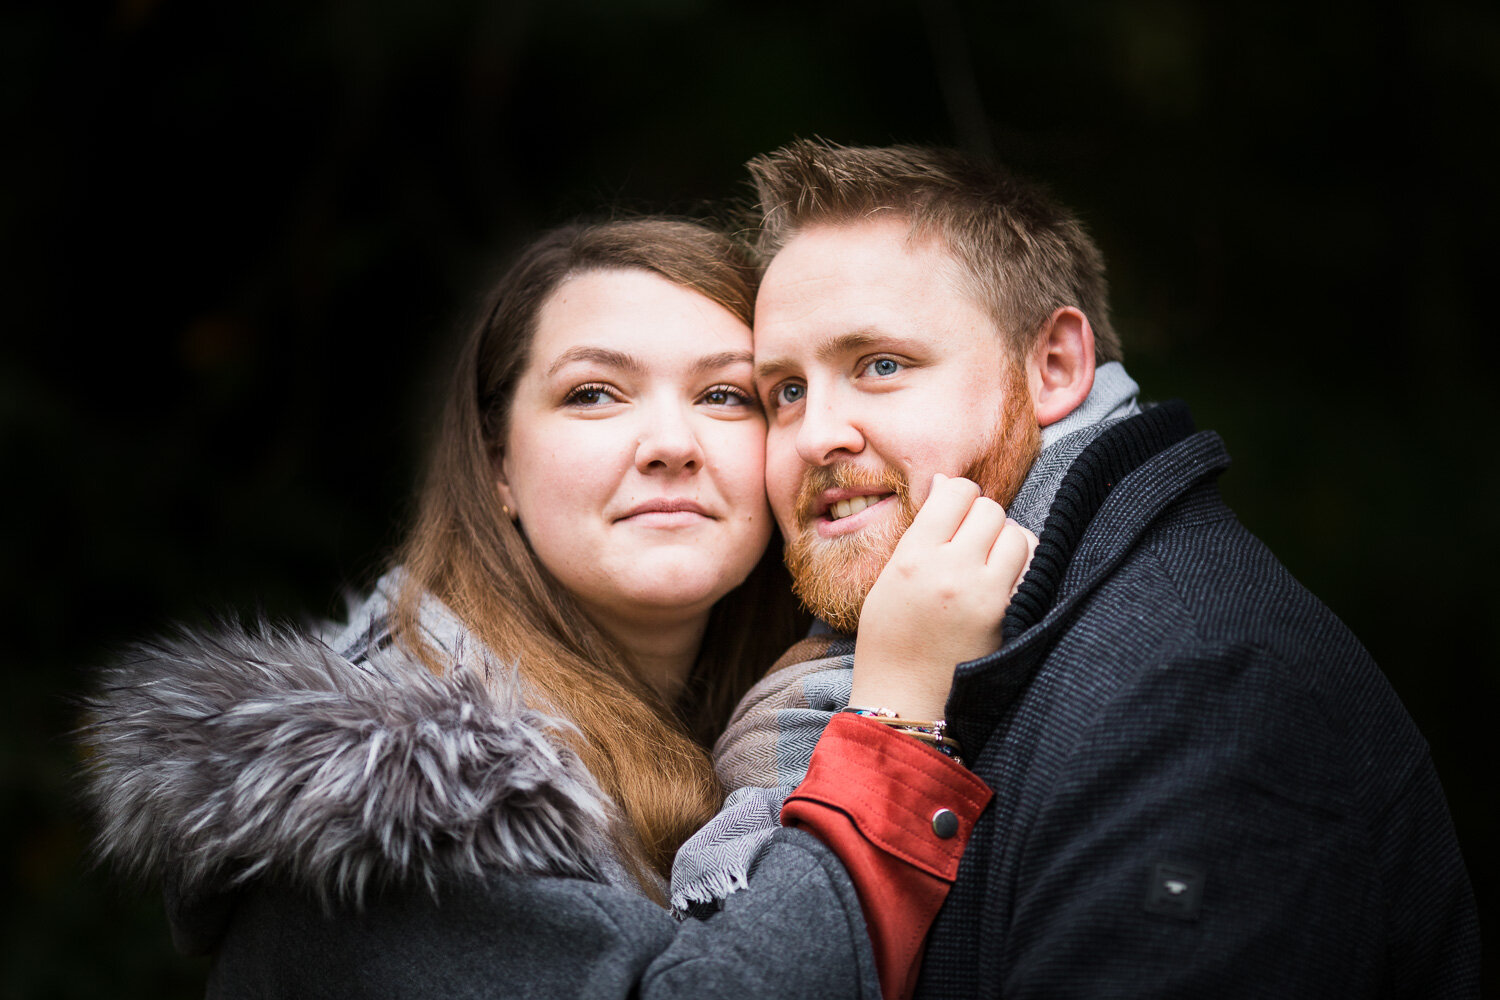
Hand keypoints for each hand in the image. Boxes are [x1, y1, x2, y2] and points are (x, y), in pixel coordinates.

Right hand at [850, 473, 1037, 720]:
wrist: (905, 699)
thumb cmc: (889, 639)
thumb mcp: (888, 579)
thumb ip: (920, 533)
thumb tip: (947, 485)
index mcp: (914, 557)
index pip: (956, 492)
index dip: (958, 496)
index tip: (955, 512)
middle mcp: (952, 570)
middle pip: (990, 509)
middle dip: (982, 519)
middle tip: (971, 541)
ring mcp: (985, 594)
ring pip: (1017, 534)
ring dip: (1006, 541)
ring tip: (989, 562)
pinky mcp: (1010, 616)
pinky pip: (1032, 567)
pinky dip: (1022, 566)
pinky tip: (1005, 581)